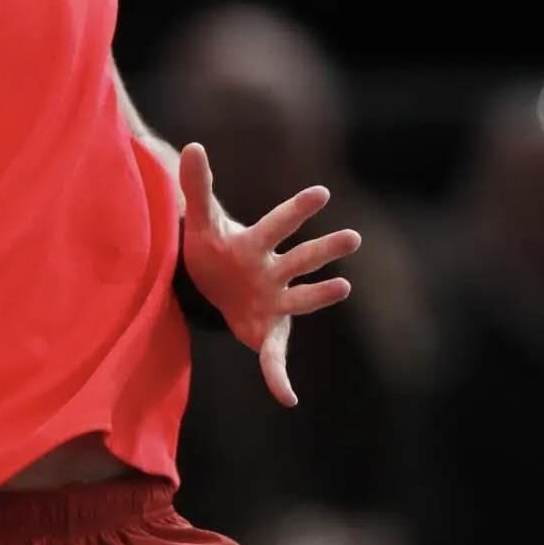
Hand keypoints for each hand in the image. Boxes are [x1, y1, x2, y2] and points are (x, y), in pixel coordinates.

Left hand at [178, 142, 361, 406]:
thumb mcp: (199, 221)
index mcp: (255, 244)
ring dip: (321, 295)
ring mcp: (276, 302)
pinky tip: (287, 398)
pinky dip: (279, 377)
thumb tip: (190, 146)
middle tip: (353, 236)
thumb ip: (196, 186)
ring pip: (303, 299)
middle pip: (301, 258)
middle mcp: (274, 271)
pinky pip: (274, 358)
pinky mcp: (268, 333)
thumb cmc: (212, 248)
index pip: (276, 223)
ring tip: (343, 287)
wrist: (214, 284)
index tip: (321, 192)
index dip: (296, 210)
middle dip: (324, 249)